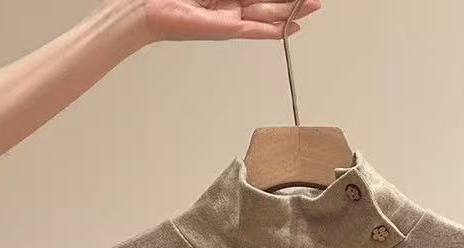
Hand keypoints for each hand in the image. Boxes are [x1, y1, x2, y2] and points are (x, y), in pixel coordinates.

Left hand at [135, 0, 322, 42]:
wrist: (149, 5)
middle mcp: (231, 4)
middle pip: (270, 1)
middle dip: (293, 1)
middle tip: (314, 1)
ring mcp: (230, 17)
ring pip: (268, 13)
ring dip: (291, 10)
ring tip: (312, 6)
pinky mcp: (227, 28)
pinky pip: (256, 29)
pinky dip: (274, 30)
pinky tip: (291, 28)